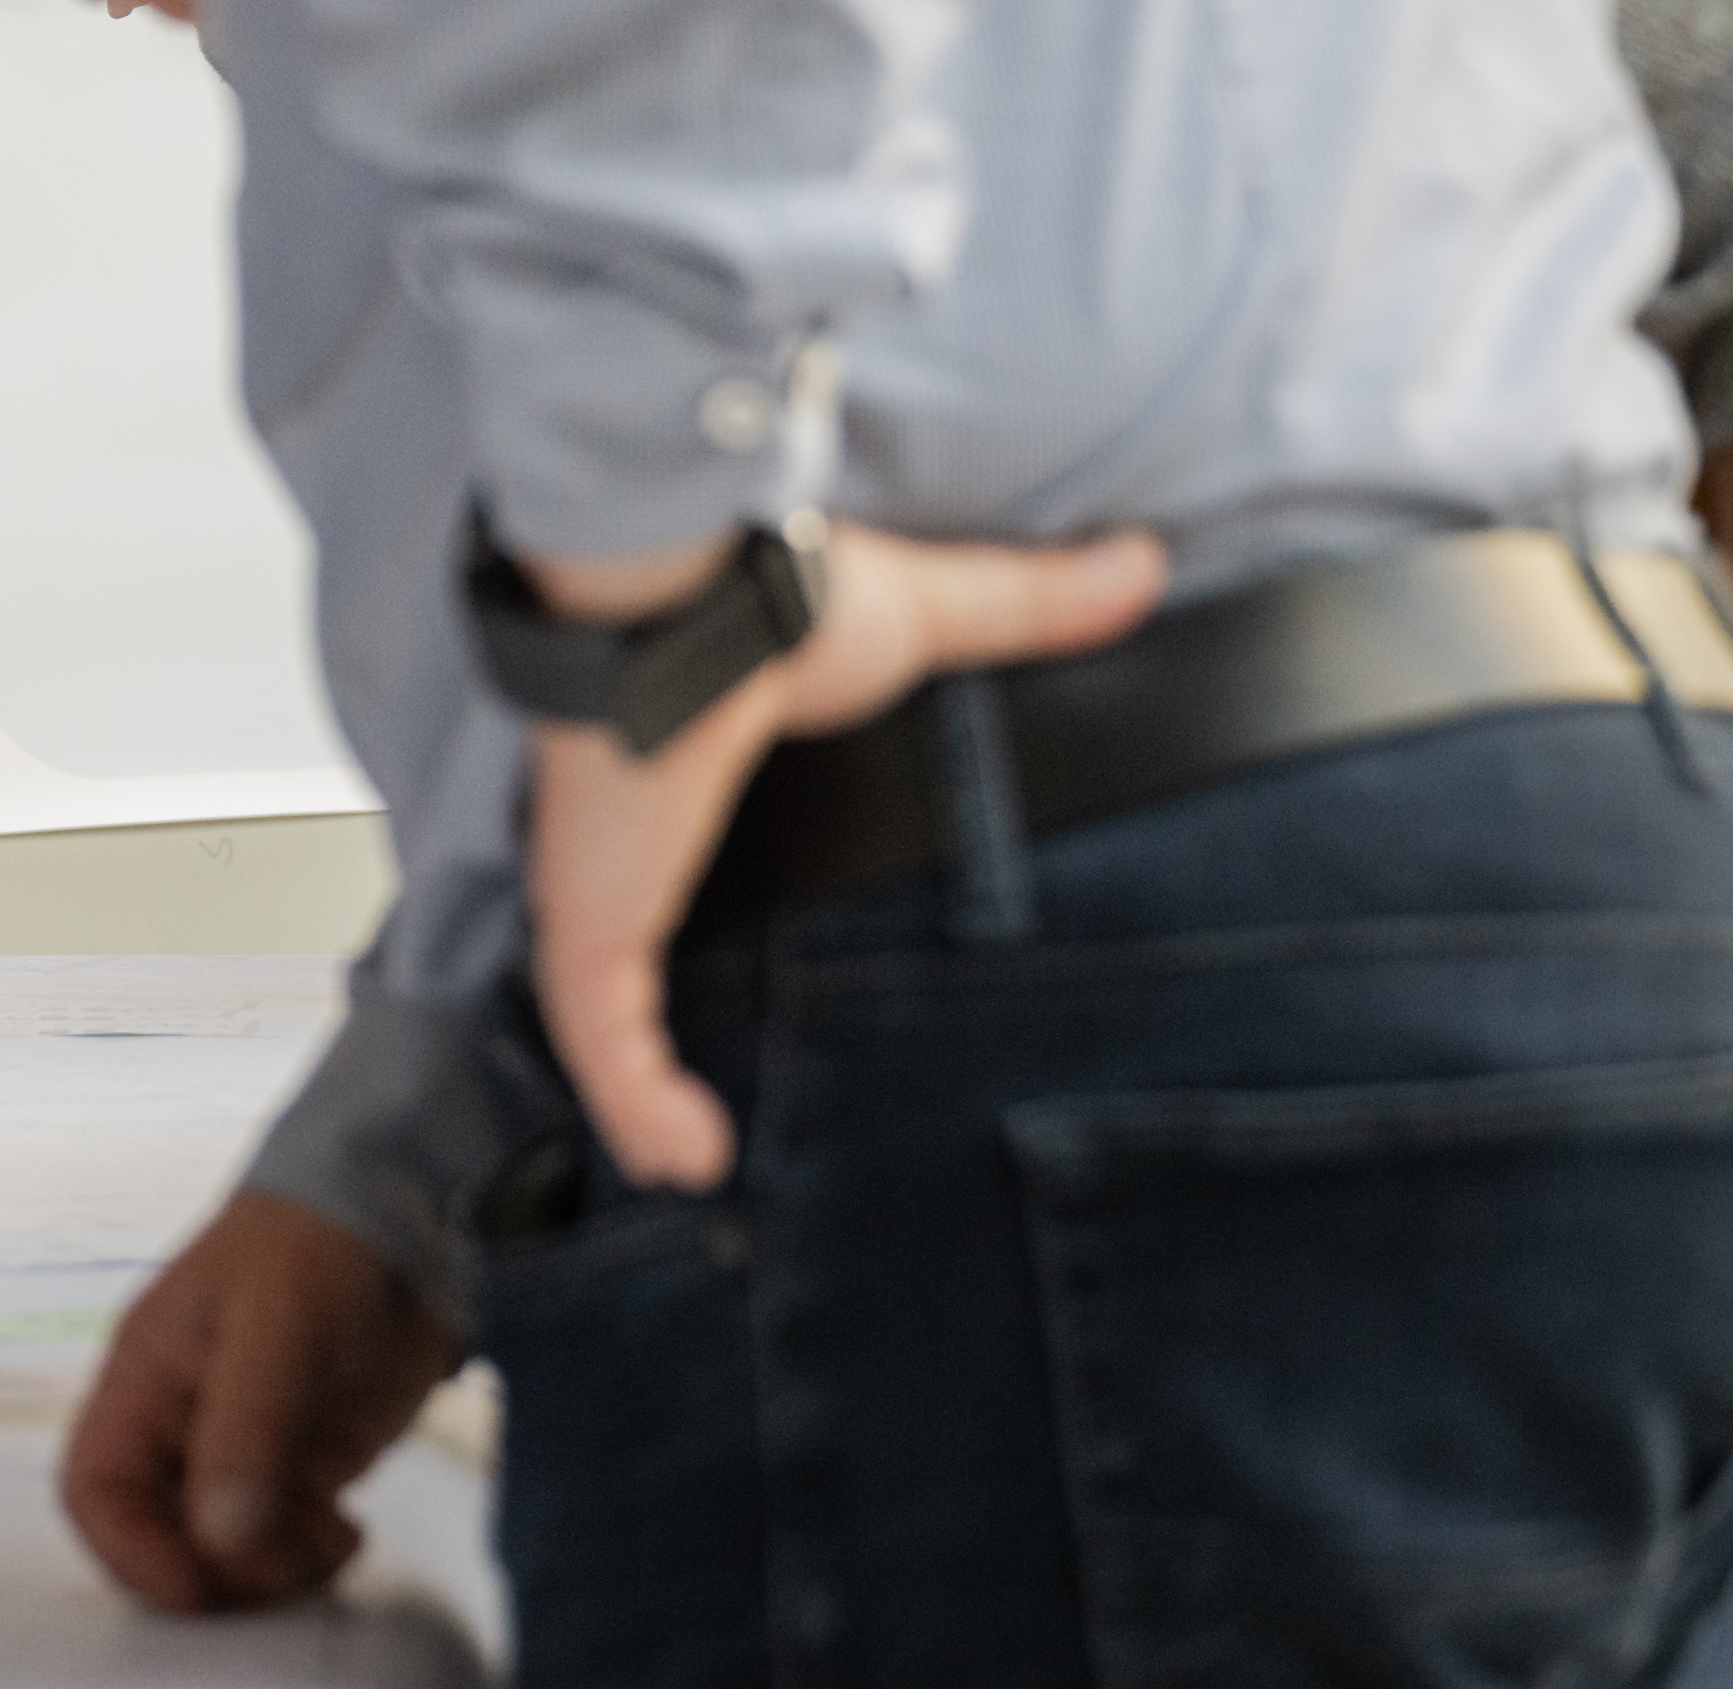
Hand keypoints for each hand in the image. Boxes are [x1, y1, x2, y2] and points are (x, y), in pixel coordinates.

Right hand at [61, 1189, 460, 1611]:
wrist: (405, 1222)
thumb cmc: (316, 1248)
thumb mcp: (275, 1329)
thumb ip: (244, 1432)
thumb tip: (220, 1541)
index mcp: (145, 1378)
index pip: (93, 1485)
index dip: (127, 1547)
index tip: (193, 1584)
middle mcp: (180, 1423)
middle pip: (156, 1534)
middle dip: (213, 1569)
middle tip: (285, 1559)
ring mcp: (240, 1450)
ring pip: (220, 1552)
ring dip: (270, 1570)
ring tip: (330, 1538)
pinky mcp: (296, 1467)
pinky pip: (277, 1544)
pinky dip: (307, 1559)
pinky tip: (348, 1530)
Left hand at [523, 519, 1167, 1189]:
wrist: (681, 583)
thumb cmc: (778, 594)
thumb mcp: (923, 617)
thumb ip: (1024, 606)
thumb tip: (1139, 566)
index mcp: (676, 778)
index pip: (661, 864)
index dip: (676, 915)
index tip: (719, 980)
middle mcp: (622, 844)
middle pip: (616, 953)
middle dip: (638, 1027)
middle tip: (695, 1101)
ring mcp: (596, 889)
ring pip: (595, 1016)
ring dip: (633, 1091)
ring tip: (689, 1164)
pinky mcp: (593, 923)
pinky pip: (601, 1041)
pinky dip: (638, 1102)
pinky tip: (685, 1161)